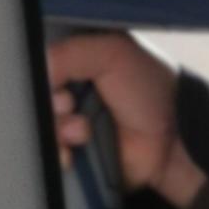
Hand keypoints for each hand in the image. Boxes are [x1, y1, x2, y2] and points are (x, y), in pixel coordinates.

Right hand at [45, 31, 204, 208]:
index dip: (41, 76)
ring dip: (55, 132)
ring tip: (81, 132)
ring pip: (39, 129)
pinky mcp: (74, 155)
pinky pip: (49, 156)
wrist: (173, 140)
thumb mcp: (113, 53)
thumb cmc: (151, 89)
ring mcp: (69, 126)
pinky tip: (72, 155)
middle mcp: (69, 93)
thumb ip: (71, 52)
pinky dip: (56, 156)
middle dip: (48, 106)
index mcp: (77, 63)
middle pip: (35, 100)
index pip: (40, 66)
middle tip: (69, 106)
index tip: (55, 82)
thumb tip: (38, 70)